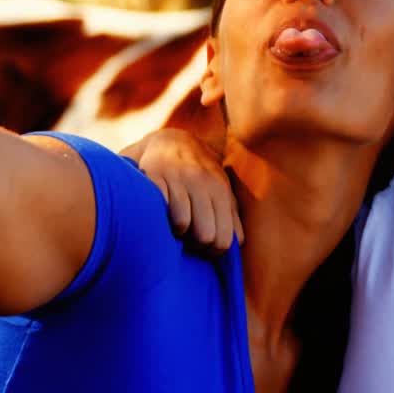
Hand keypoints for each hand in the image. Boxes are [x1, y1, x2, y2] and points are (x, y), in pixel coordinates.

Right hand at [120, 129, 242, 254]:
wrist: (171, 141)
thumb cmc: (199, 174)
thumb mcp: (221, 189)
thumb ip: (232, 215)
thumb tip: (238, 243)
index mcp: (221, 190)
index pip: (224, 239)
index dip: (214, 252)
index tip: (205, 248)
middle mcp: (202, 183)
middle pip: (205, 236)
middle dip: (196, 246)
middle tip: (190, 239)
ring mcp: (178, 178)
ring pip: (183, 225)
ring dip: (178, 233)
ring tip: (176, 227)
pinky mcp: (155, 176)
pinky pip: (161, 208)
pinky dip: (161, 219)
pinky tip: (163, 215)